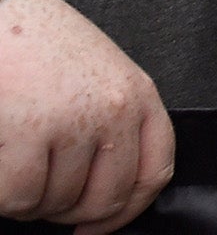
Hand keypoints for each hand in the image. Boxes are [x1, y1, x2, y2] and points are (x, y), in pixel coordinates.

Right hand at [0, 0, 174, 232]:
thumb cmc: (41, 48)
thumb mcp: (98, 77)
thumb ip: (112, 125)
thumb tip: (102, 199)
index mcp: (138, 95)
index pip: (154, 174)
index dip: (125, 213)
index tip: (94, 228)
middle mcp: (115, 110)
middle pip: (104, 201)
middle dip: (68, 212)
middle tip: (41, 190)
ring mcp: (75, 121)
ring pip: (55, 203)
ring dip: (29, 198)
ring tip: (16, 157)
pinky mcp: (30, 129)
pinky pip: (18, 197)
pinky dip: (3, 194)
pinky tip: (1, 159)